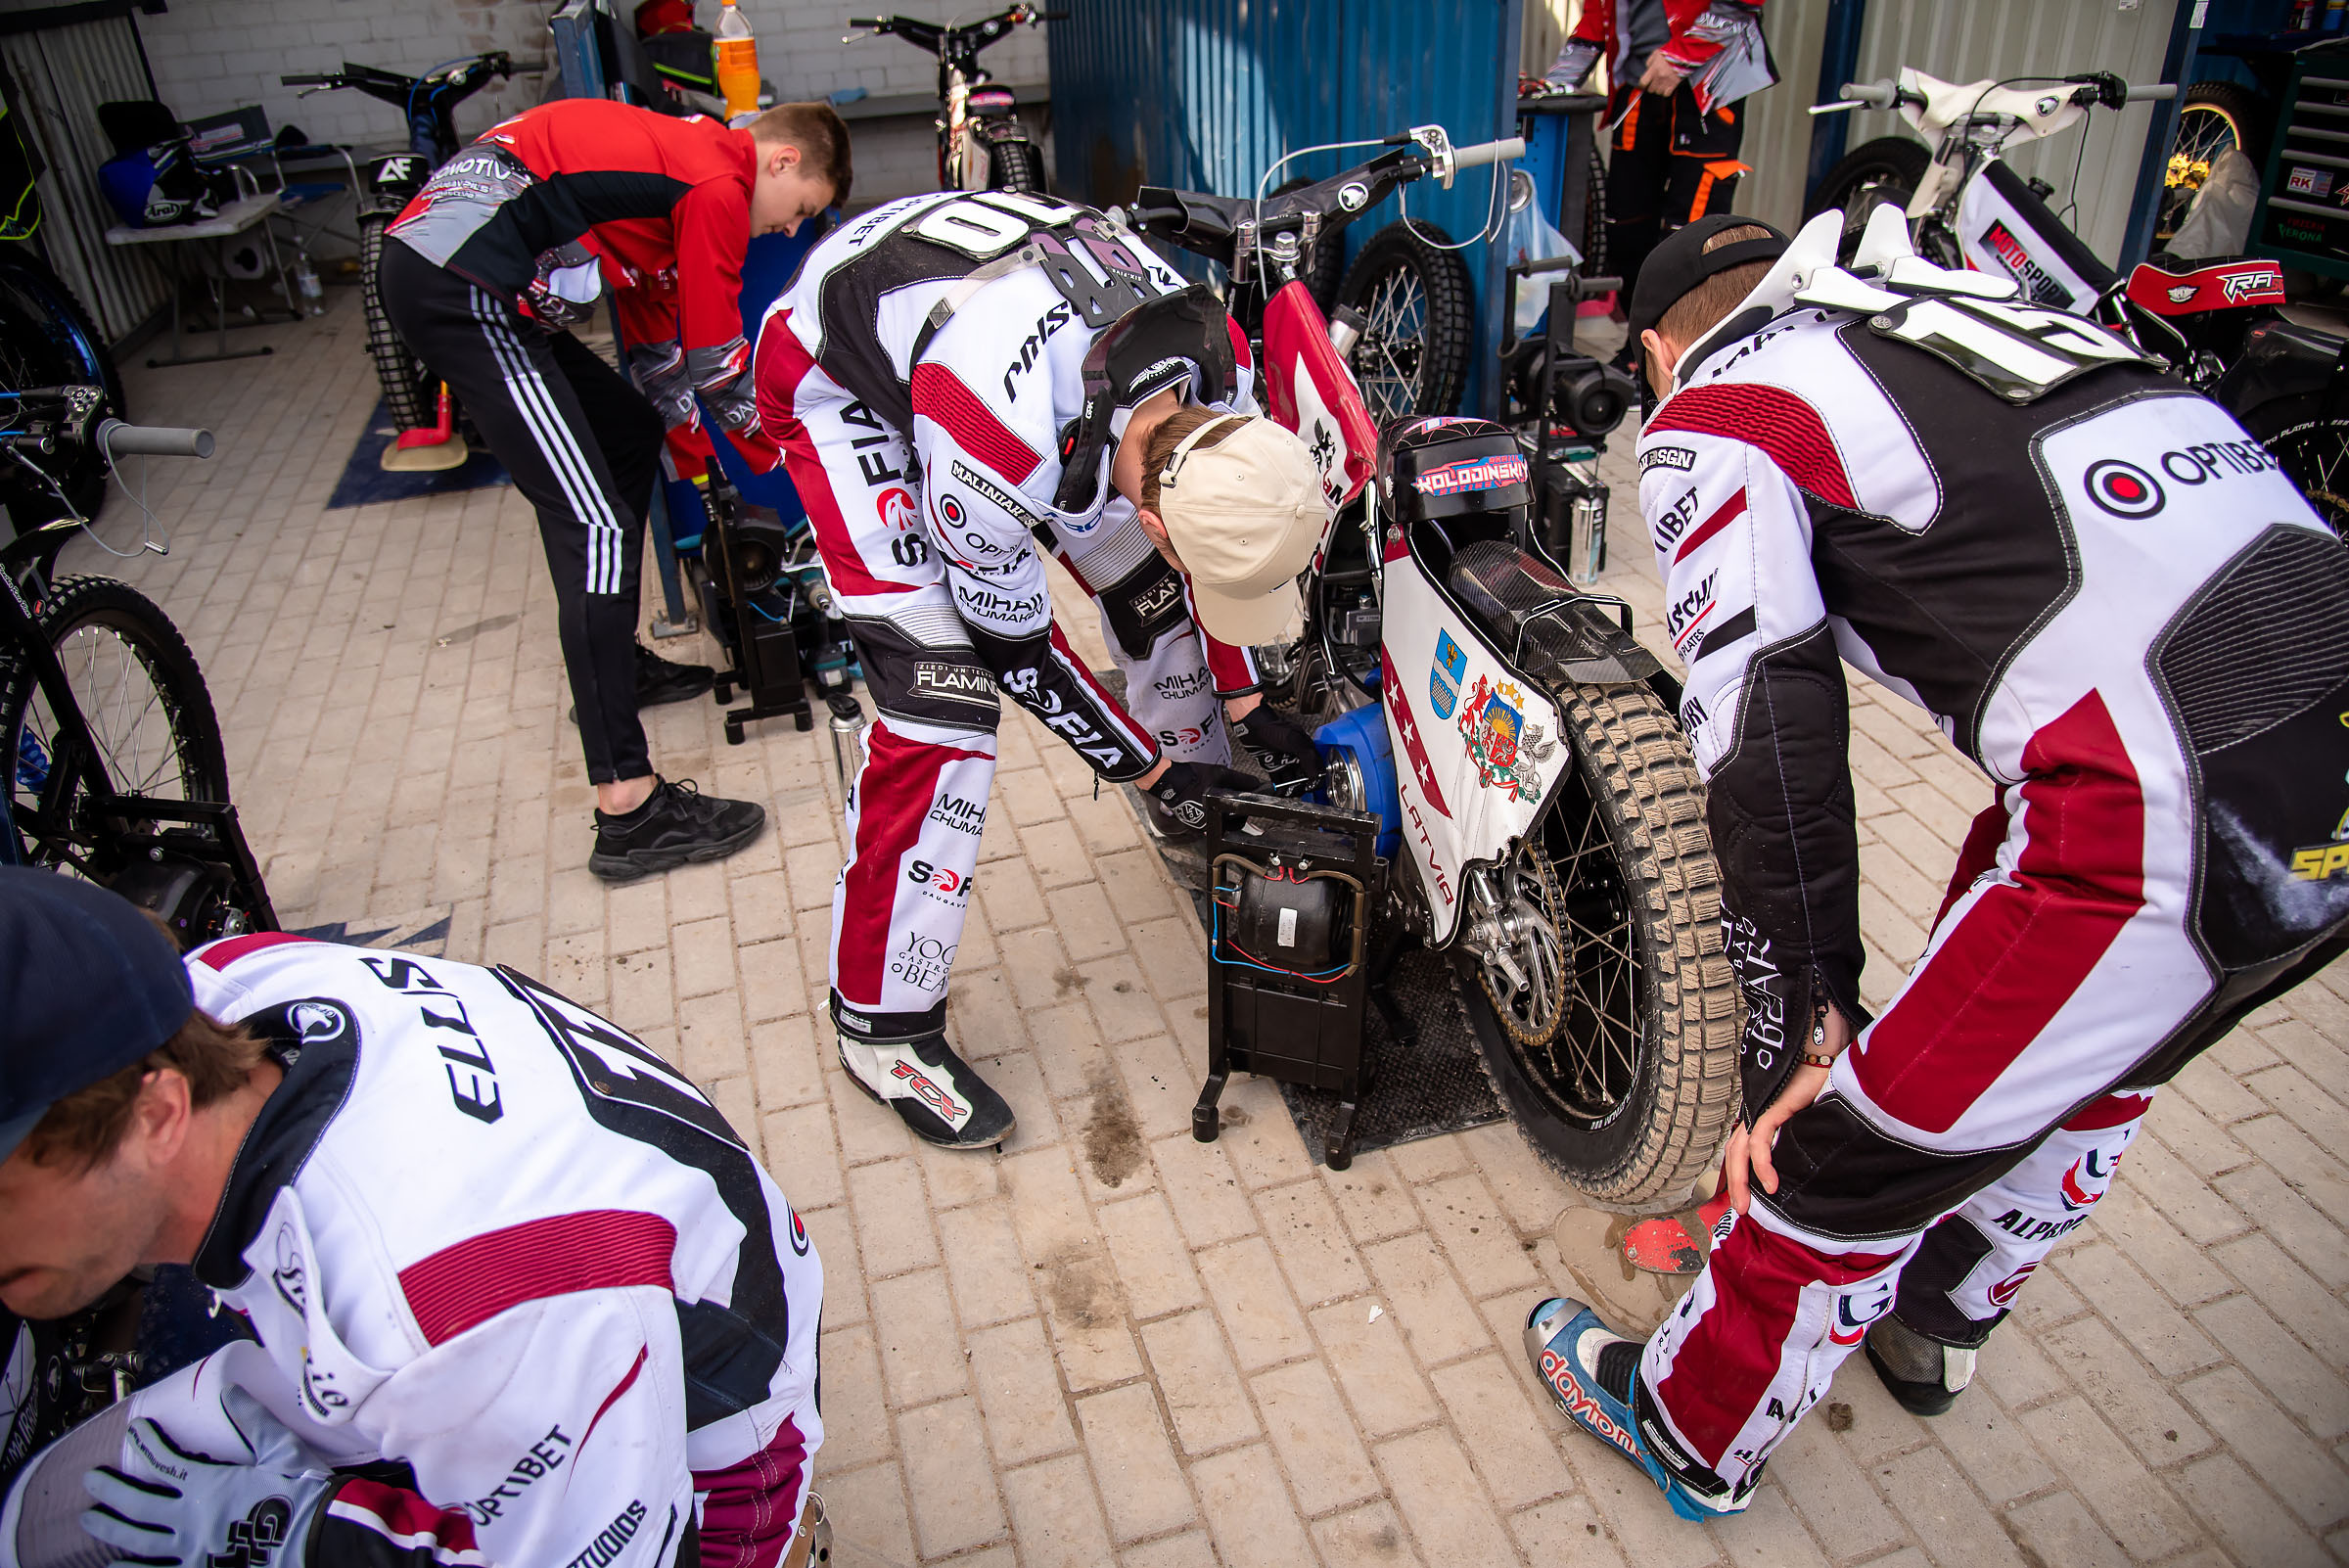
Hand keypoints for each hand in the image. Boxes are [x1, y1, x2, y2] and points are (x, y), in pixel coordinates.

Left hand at [81, 1389, 332, 1567]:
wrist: (317, 1538)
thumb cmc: (300, 1491)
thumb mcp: (280, 1450)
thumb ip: (251, 1421)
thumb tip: (228, 1390)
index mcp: (208, 1485)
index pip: (164, 1461)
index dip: (146, 1444)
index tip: (134, 1431)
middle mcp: (189, 1518)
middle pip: (138, 1503)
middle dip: (111, 1489)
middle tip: (90, 1479)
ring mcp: (191, 1549)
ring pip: (137, 1540)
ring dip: (110, 1527)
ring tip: (88, 1518)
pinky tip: (114, 1565)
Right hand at [1149, 760, 1260, 831]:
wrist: (1169, 780)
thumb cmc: (1193, 778)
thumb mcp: (1221, 774)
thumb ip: (1241, 781)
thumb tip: (1257, 785)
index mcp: (1215, 816)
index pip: (1239, 820)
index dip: (1245, 811)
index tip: (1246, 804)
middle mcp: (1206, 827)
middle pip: (1229, 824)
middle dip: (1234, 814)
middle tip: (1233, 803)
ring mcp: (1197, 828)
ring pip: (1218, 824)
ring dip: (1222, 815)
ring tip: (1219, 803)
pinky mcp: (1190, 826)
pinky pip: (1207, 823)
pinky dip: (1210, 815)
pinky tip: (1207, 804)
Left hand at [1228, 704, 1324, 790]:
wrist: (1251, 727)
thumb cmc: (1272, 729)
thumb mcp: (1294, 741)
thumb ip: (1308, 756)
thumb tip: (1317, 774)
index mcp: (1305, 748)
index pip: (1316, 767)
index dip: (1316, 778)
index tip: (1312, 787)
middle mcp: (1296, 755)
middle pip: (1304, 775)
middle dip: (1303, 785)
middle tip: (1299, 791)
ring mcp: (1284, 761)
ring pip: (1292, 779)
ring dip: (1291, 788)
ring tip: (1289, 794)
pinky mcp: (1273, 766)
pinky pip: (1279, 780)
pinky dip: (1280, 787)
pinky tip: (1279, 792)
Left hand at [1638, 54, 1685, 95]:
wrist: (1683, 54)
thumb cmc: (1669, 52)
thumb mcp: (1656, 54)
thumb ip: (1649, 62)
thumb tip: (1648, 68)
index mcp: (1653, 70)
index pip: (1643, 83)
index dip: (1642, 84)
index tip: (1643, 84)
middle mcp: (1659, 78)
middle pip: (1650, 90)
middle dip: (1650, 87)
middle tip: (1653, 83)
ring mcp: (1667, 82)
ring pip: (1658, 92)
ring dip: (1658, 89)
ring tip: (1660, 84)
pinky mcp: (1674, 84)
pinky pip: (1666, 94)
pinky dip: (1665, 92)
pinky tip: (1666, 87)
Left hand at [1723, 1002, 1851, 1214]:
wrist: (1828, 1039)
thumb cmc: (1828, 1070)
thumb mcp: (1820, 1111)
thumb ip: (1814, 1131)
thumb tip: (1829, 1160)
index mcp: (1769, 1111)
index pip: (1748, 1145)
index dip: (1743, 1171)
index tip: (1751, 1197)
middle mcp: (1761, 1110)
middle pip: (1737, 1151)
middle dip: (1736, 1184)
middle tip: (1742, 1210)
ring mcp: (1764, 1107)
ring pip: (1741, 1150)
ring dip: (1741, 1181)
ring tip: (1748, 1207)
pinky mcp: (1773, 1105)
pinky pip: (1761, 1140)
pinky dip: (1762, 1165)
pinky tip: (1772, 1184)